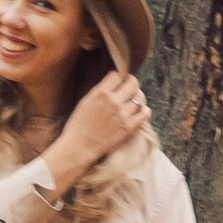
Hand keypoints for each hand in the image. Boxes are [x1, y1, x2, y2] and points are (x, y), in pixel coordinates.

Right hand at [44, 69, 150, 194]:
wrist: (79, 146)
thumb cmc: (78, 125)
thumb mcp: (85, 101)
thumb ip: (100, 90)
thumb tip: (112, 82)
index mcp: (100, 93)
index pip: (117, 75)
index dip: (118, 77)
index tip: (118, 81)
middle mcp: (113, 101)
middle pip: (132, 83)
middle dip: (131, 83)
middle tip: (129, 87)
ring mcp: (122, 114)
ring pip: (140, 97)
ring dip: (138, 97)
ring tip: (134, 100)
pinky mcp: (128, 127)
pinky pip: (144, 114)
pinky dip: (144, 110)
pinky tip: (140, 111)